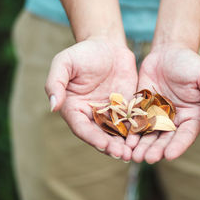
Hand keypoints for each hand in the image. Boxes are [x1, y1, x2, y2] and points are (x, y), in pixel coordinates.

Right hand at [45, 38, 137, 160]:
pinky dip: (137, 131)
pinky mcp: (126, 107)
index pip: (81, 127)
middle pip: (100, 135)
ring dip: (124, 144)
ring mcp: (110, 112)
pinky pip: (132, 121)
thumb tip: (52, 106)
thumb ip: (55, 83)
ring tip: (134, 152)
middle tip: (122, 155)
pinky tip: (146, 137)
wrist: (107, 44)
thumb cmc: (82, 52)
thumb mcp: (64, 63)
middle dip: (111, 146)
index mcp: (73, 108)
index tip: (103, 145)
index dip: (92, 137)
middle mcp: (91, 114)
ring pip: (117, 132)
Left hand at [127, 45, 199, 162]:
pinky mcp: (143, 109)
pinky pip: (137, 123)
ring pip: (150, 135)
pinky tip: (125, 140)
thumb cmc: (191, 63)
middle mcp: (175, 120)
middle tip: (147, 159)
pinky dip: (132, 133)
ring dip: (142, 146)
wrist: (168, 51)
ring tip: (133, 156)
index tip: (169, 155)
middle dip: (156, 150)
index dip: (178, 146)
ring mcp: (158, 116)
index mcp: (193, 116)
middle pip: (166, 140)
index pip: (186, 135)